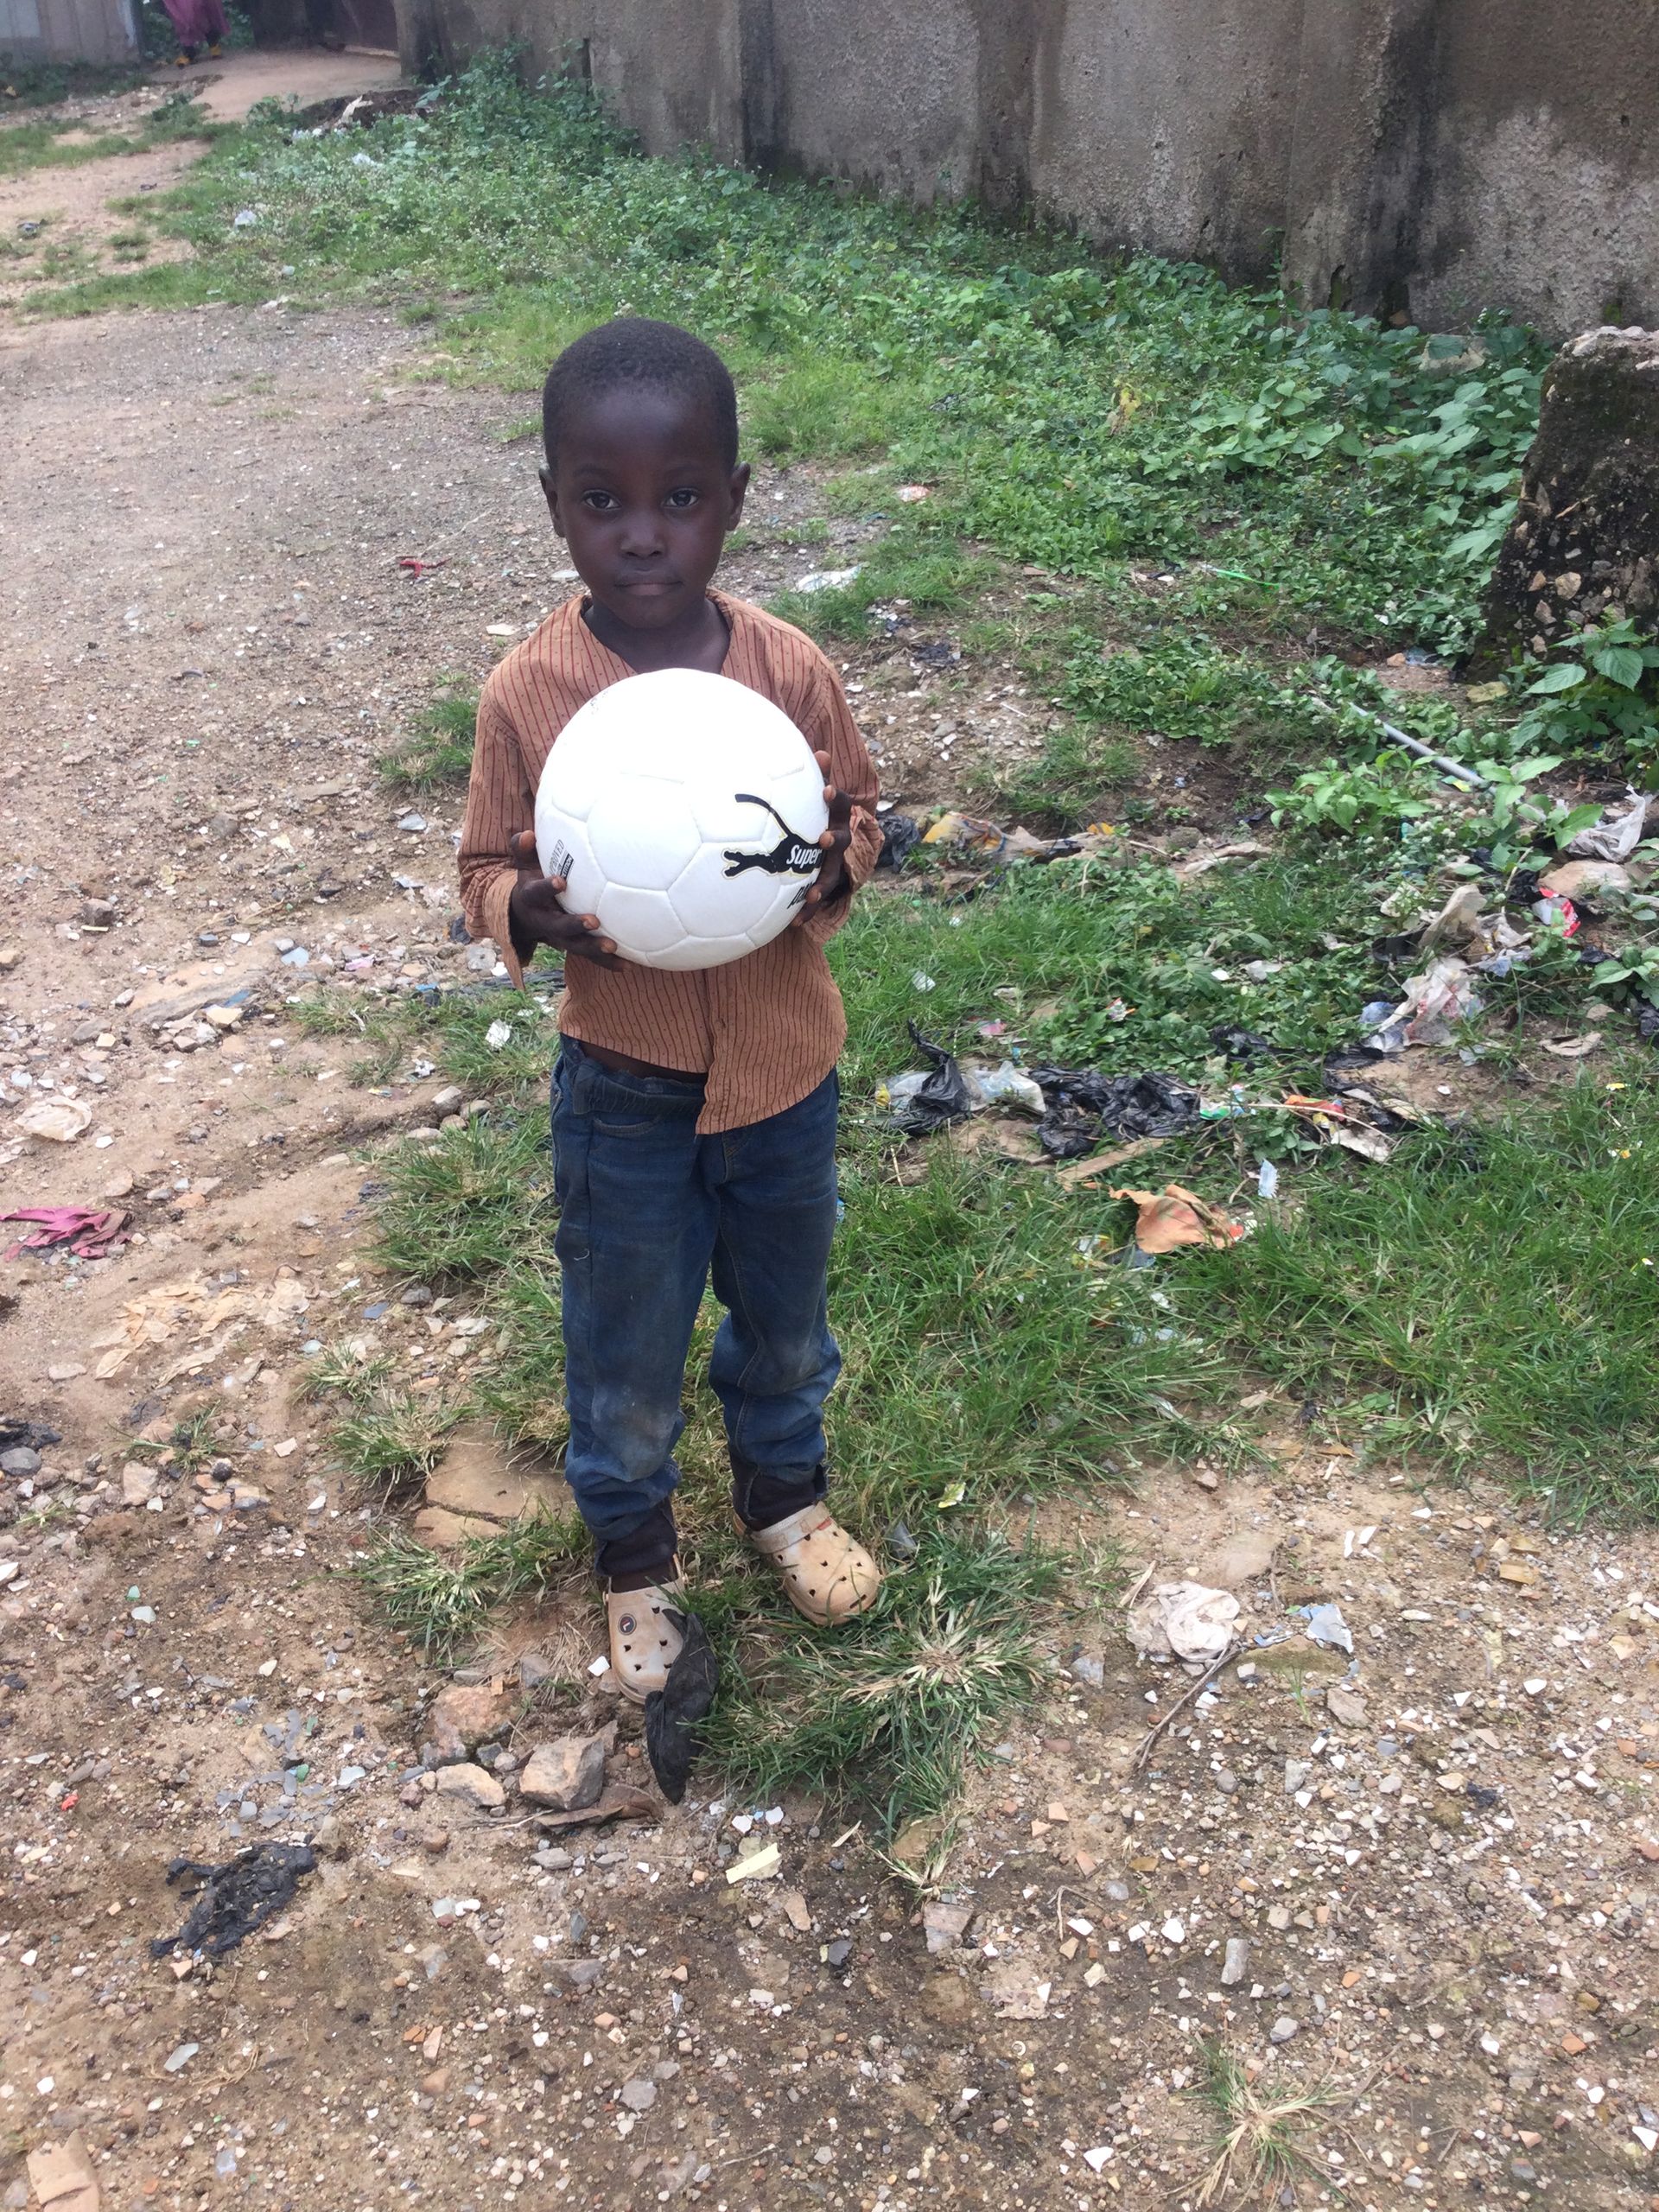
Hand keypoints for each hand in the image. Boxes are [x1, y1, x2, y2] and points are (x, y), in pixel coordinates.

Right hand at [505, 829, 621, 968]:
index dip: (547, 888)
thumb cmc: (532, 881)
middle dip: (575, 924)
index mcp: (532, 899)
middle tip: (593, 920)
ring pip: (576, 946)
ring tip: (613, 947)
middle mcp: (545, 921)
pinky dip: (608, 962)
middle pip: (558, 927)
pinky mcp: (574, 946)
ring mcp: (560, 937)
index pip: (536, 893)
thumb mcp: (523, 865)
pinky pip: (591, 957)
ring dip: (594, 948)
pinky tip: (627, 965)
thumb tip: (530, 834)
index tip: (560, 881)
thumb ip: (523, 849)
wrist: (525, 915)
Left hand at [791, 750, 852, 923]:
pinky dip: (807, 910)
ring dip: (821, 885)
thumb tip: (819, 752)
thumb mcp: (820, 799)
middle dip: (834, 840)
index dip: (836, 798)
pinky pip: (818, 898)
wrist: (836, 850)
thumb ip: (817, 778)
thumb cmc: (821, 818)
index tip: (825, 791)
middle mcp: (842, 842)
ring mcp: (836, 865)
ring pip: (832, 876)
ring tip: (809, 895)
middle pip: (842, 842)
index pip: (842, 805)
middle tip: (822, 840)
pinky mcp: (827, 885)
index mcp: (840, 820)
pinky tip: (795, 922)